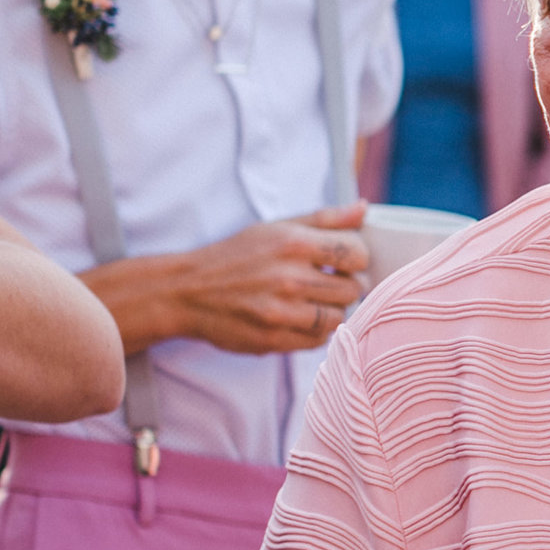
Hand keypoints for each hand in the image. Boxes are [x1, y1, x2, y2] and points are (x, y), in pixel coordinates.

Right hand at [142, 201, 369, 355]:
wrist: (186, 291)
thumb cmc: (237, 256)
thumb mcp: (276, 228)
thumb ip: (324, 219)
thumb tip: (364, 209)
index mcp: (293, 243)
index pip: (358, 252)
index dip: (356, 257)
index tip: (343, 261)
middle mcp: (289, 278)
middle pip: (354, 288)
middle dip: (347, 285)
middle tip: (329, 282)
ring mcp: (281, 312)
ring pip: (339, 317)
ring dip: (332, 309)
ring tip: (313, 300)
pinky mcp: (273, 339)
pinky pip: (319, 340)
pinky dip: (316, 331)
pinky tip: (300, 317)